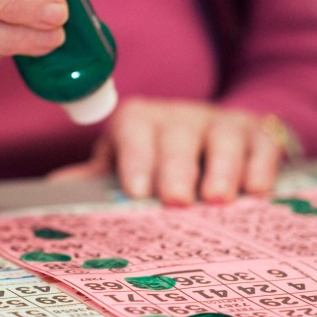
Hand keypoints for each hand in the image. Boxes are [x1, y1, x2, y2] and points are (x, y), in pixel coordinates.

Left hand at [48, 98, 287, 204]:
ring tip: (218, 199)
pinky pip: (262, 145)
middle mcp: (179, 117)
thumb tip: (55, 190)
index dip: (136, 158)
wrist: (211, 131)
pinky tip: (258, 191)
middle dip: (176, 167)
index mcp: (139, 120)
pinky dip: (261, 167)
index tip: (137, 190)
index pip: (134, 131)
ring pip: (222, 137)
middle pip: (177, 136)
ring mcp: (220, 122)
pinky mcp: (257, 133)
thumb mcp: (123, 161)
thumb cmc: (156, 155)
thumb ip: (96, 177)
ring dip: (222, 168)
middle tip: (176, 200)